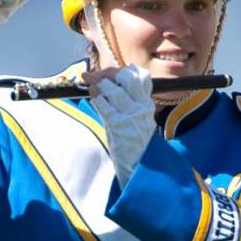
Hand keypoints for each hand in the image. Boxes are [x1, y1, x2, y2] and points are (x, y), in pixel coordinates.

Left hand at [84, 65, 155, 186]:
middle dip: (110, 73)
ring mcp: (131, 117)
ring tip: (94, 88)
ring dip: (100, 85)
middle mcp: (142, 108)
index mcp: (147, 105)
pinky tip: (94, 100)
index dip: (124, 70)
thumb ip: (123, 103)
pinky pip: (105, 106)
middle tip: (97, 77)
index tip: (110, 74)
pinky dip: (97, 100)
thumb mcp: (134, 121)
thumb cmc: (133, 146)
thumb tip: (102, 84)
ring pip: (115, 89)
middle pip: (129, 77)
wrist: (140, 170)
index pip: (142, 76)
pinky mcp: (119, 127)